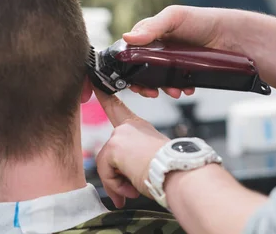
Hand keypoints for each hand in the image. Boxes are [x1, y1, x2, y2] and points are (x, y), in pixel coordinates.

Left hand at [94, 89, 169, 205]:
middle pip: (108, 154)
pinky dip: (116, 185)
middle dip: (114, 176)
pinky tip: (132, 187)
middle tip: (128, 191)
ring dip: (117, 183)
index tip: (96, 85)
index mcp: (138, 126)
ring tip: (135, 188)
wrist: (178, 171)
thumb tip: (121, 180)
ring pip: (105, 166)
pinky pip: (105, 172)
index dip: (105, 96)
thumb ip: (131, 160)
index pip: (117, 108)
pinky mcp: (114, 147)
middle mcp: (127, 127)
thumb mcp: (149, 158)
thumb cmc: (170, 168)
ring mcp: (119, 135)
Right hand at [123, 6, 242, 98]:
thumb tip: (128, 37)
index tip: (130, 78)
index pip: (132, 51)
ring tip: (173, 91)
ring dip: (163, 88)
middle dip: (144, 83)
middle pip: (143, 69)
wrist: (234, 36)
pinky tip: (185, 89)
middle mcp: (162, 48)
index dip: (128, 65)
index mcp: (154, 34)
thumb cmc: (204, 20)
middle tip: (149, 91)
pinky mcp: (188, 72)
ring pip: (160, 80)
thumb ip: (152, 27)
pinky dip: (179, 89)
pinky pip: (178, 84)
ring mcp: (175, 61)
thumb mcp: (175, 17)